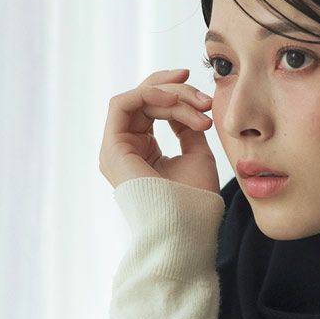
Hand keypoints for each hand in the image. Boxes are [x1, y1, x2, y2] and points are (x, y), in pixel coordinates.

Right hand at [99, 68, 219, 193]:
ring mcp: (116, 148)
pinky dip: (147, 95)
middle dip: (177, 92)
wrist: (187, 226)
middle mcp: (126, 147)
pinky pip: (121, 105)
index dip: (178, 95)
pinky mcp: (112, 148)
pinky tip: (172, 102)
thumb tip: (183, 101)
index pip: (153, 109)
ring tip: (198, 106)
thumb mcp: (197, 154)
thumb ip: (188, 126)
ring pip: (137, 100)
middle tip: (205, 99)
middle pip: (144, 100)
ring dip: (170, 96)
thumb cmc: (195, 199)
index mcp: (143, 151)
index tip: (207, 102)